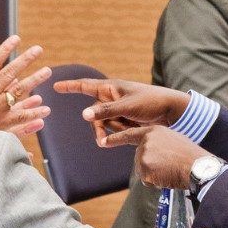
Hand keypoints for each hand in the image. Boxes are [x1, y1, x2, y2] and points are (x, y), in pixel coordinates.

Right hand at [0, 35, 51, 136]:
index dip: (5, 49)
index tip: (16, 39)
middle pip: (10, 73)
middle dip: (25, 59)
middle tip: (38, 49)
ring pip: (19, 92)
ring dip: (34, 80)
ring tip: (47, 71)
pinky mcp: (0, 127)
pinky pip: (20, 118)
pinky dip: (33, 113)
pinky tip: (45, 108)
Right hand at [52, 78, 189, 145]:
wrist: (172, 112)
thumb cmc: (151, 102)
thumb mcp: (127, 106)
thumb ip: (105, 111)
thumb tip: (83, 115)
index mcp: (111, 88)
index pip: (85, 86)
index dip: (70, 86)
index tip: (55, 85)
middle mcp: (111, 98)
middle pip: (93, 114)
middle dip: (97, 127)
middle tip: (102, 141)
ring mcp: (117, 110)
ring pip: (102, 124)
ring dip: (111, 131)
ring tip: (127, 129)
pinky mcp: (124, 120)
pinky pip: (113, 129)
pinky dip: (119, 133)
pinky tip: (131, 131)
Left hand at [105, 126, 209, 188]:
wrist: (197, 166)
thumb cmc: (189, 155)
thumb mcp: (172, 139)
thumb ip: (157, 142)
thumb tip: (151, 152)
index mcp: (153, 132)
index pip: (130, 135)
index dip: (116, 138)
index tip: (103, 141)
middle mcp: (145, 142)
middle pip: (139, 157)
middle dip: (151, 164)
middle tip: (168, 165)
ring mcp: (143, 155)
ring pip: (143, 169)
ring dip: (154, 174)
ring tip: (169, 169)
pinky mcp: (144, 169)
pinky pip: (146, 180)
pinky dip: (155, 182)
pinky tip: (167, 176)